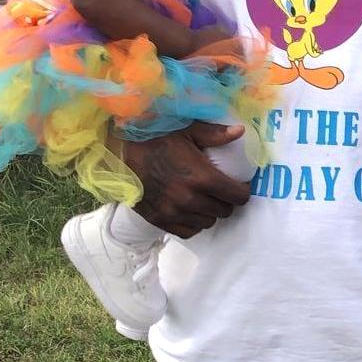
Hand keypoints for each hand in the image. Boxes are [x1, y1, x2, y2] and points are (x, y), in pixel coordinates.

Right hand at [124, 120, 250, 238]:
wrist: (119, 152)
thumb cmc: (155, 137)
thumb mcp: (186, 130)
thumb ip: (214, 134)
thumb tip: (240, 131)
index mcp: (201, 177)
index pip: (237, 196)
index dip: (242, 191)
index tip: (239, 185)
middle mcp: (189, 199)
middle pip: (225, 211)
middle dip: (227, 201)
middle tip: (221, 190)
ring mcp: (174, 213)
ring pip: (208, 222)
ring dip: (210, 212)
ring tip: (206, 199)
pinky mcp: (160, 221)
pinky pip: (189, 231)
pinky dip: (194, 223)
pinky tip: (191, 211)